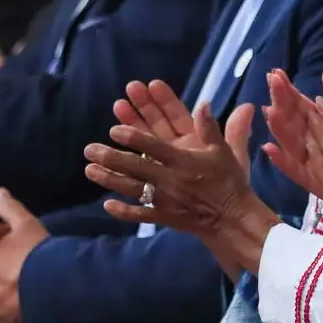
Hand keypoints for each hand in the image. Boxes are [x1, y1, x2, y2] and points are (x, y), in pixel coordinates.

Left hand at [84, 97, 275, 270]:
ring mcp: (165, 200)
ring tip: (90, 171)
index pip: (154, 146)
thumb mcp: (224, 152)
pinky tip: (107, 205)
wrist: (234, 220)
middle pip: (135, 167)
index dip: (133, 137)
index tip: (114, 130)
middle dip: (111, 158)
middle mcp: (170, 180)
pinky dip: (123, 211)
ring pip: (132, 189)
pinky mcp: (165, 217)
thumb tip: (204, 103)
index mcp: (183, 161)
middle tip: (89, 149)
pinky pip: (141, 214)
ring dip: (109, 179)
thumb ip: (211, 128)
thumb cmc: (229, 182)